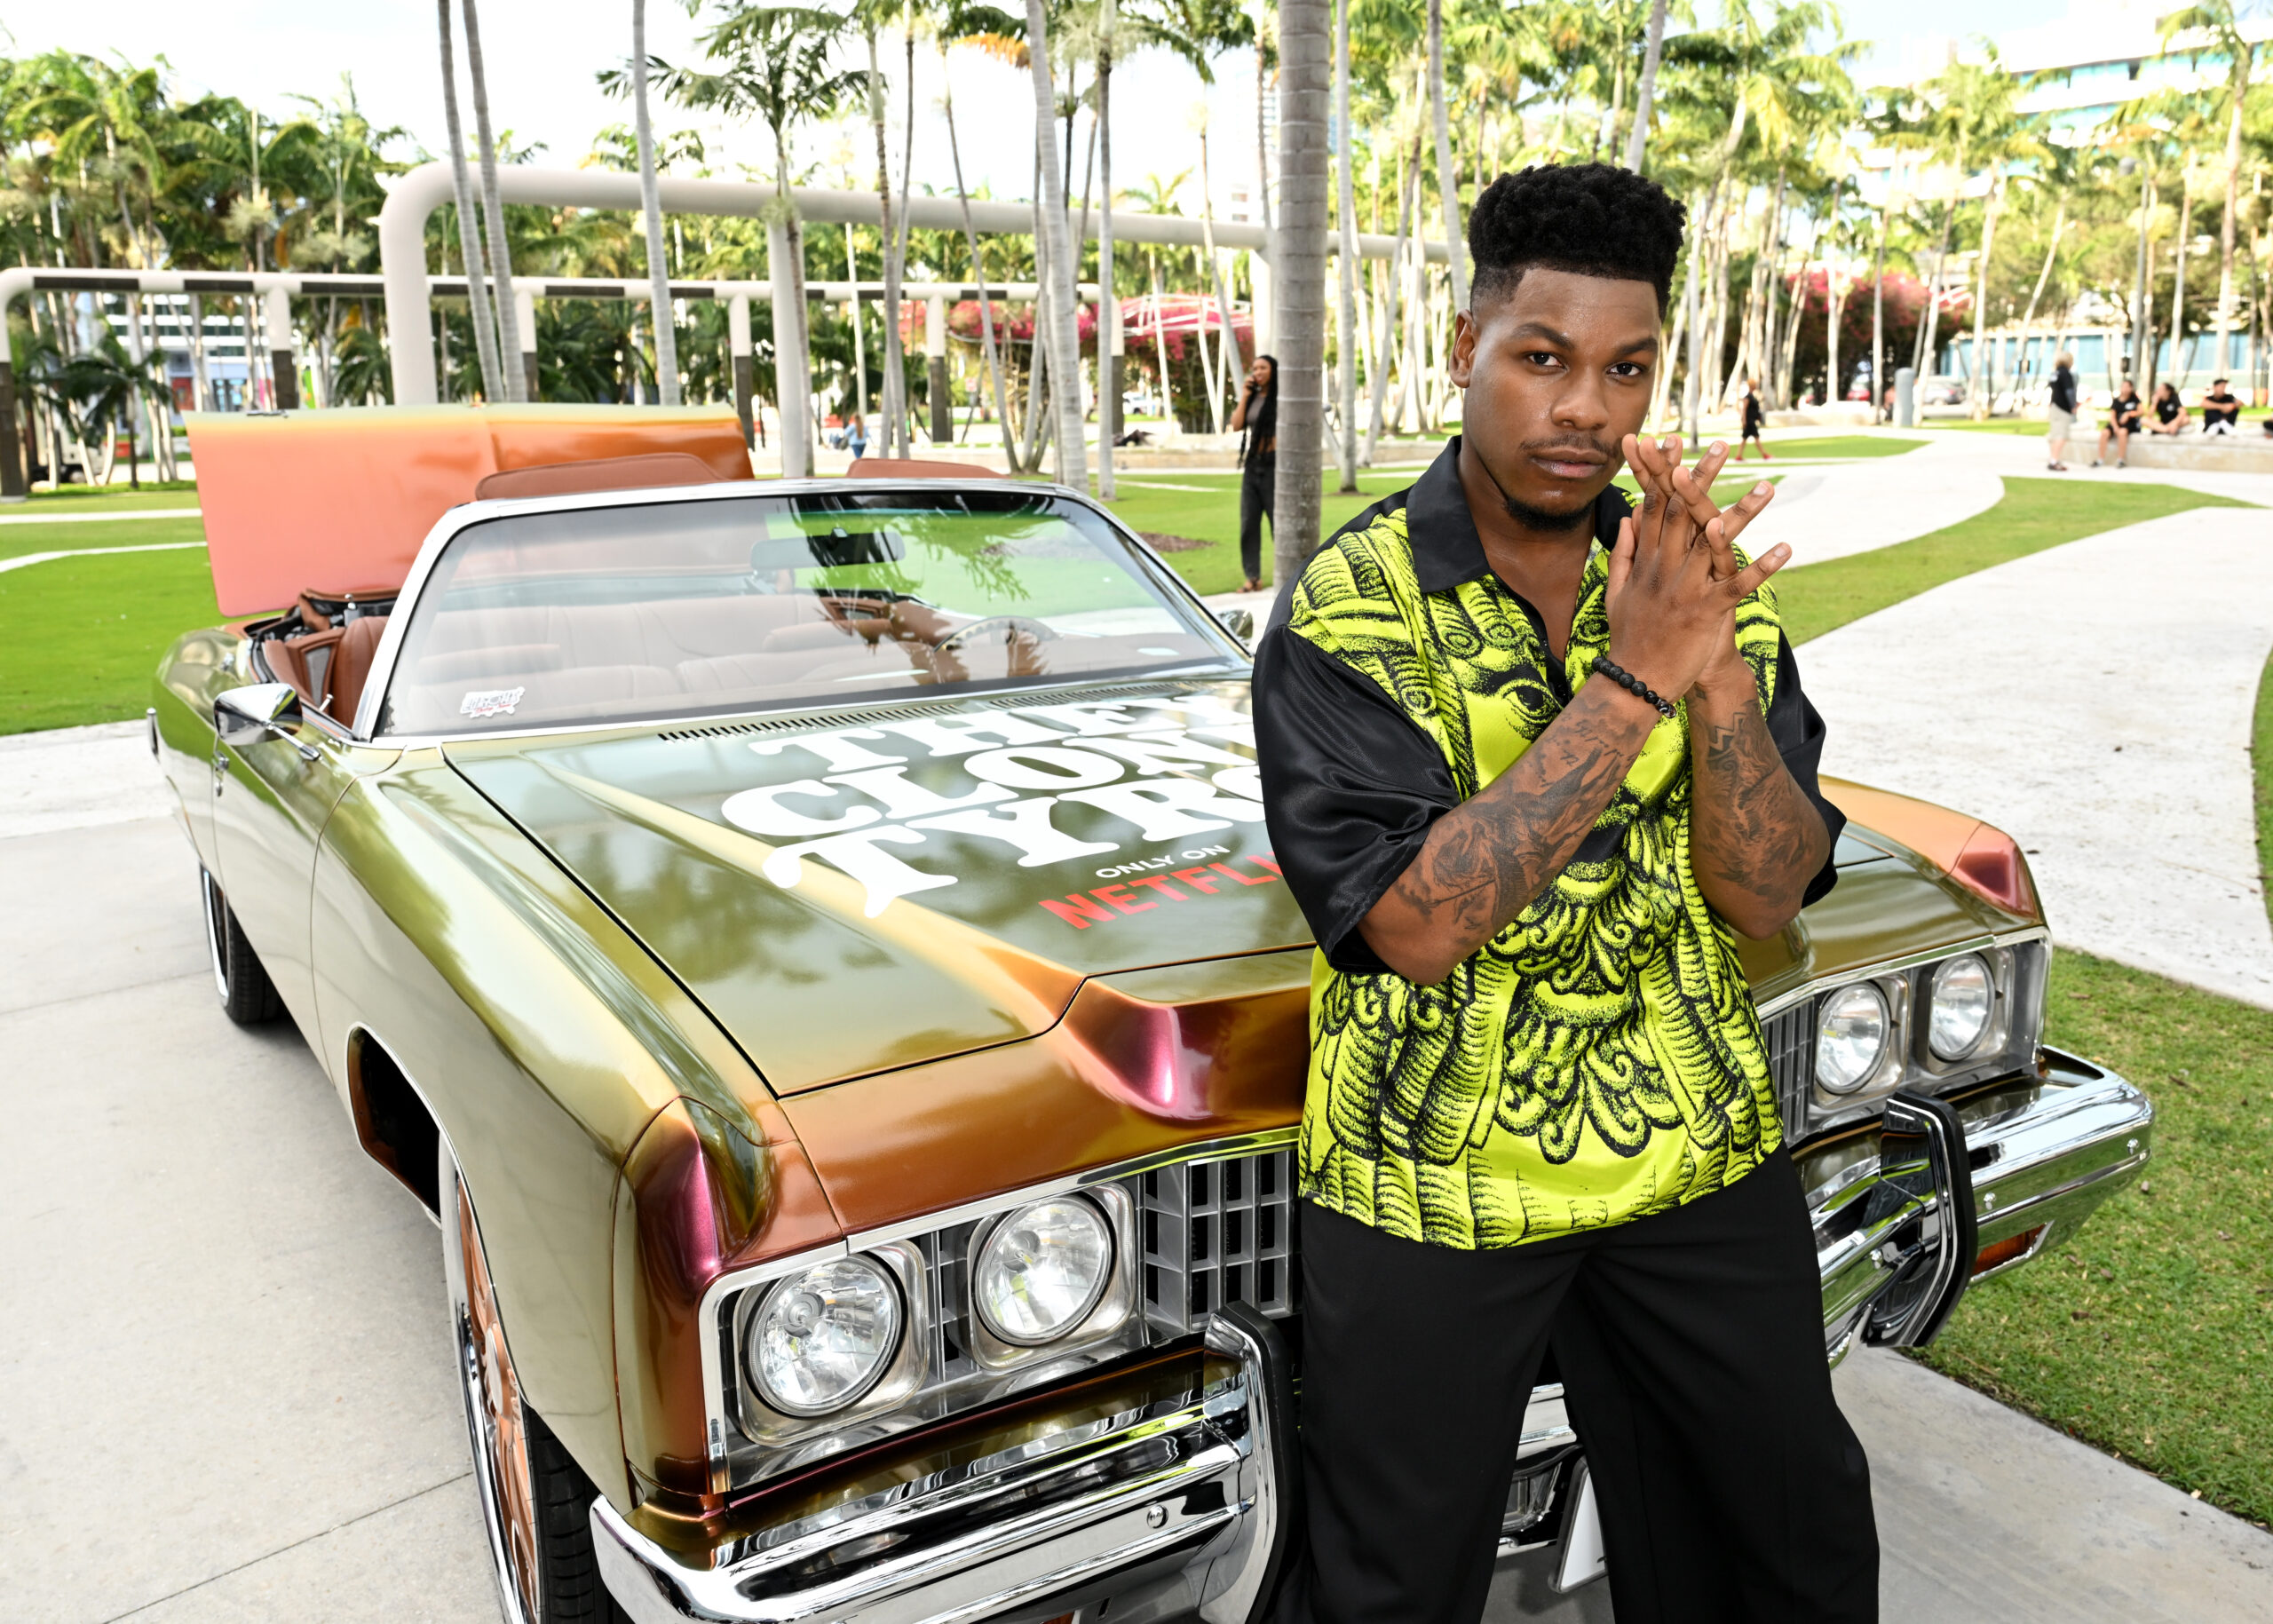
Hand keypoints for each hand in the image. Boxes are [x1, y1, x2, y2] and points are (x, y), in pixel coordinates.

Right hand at [1606, 435, 1787, 702]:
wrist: (1634, 683)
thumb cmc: (1628, 638)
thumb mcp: (1616, 591)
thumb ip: (1623, 553)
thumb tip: (1630, 518)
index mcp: (1645, 561)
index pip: (1654, 506)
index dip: (1663, 473)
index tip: (1673, 444)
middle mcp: (1664, 568)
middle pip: (1684, 513)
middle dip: (1702, 477)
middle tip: (1722, 447)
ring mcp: (1685, 588)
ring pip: (1715, 542)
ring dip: (1743, 513)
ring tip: (1767, 487)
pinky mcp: (1705, 612)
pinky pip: (1738, 585)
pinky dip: (1762, 566)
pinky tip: (1785, 547)